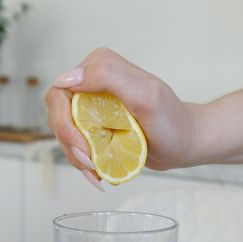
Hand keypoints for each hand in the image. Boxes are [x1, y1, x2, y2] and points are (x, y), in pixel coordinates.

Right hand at [44, 48, 204, 182]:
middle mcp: (91, 81)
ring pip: (63, 132)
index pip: (60, 92)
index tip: (86, 148)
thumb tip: (68, 77)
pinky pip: (74, 142)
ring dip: (76, 157)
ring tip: (98, 171)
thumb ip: (109, 77)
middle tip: (91, 164)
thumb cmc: (172, 122)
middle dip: (70, 144)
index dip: (65, 124)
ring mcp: (91, 104)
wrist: (184, 142)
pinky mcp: (94, 123)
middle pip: (58, 114)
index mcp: (100, 66)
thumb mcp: (145, 96)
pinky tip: (98, 173)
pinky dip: (83, 162)